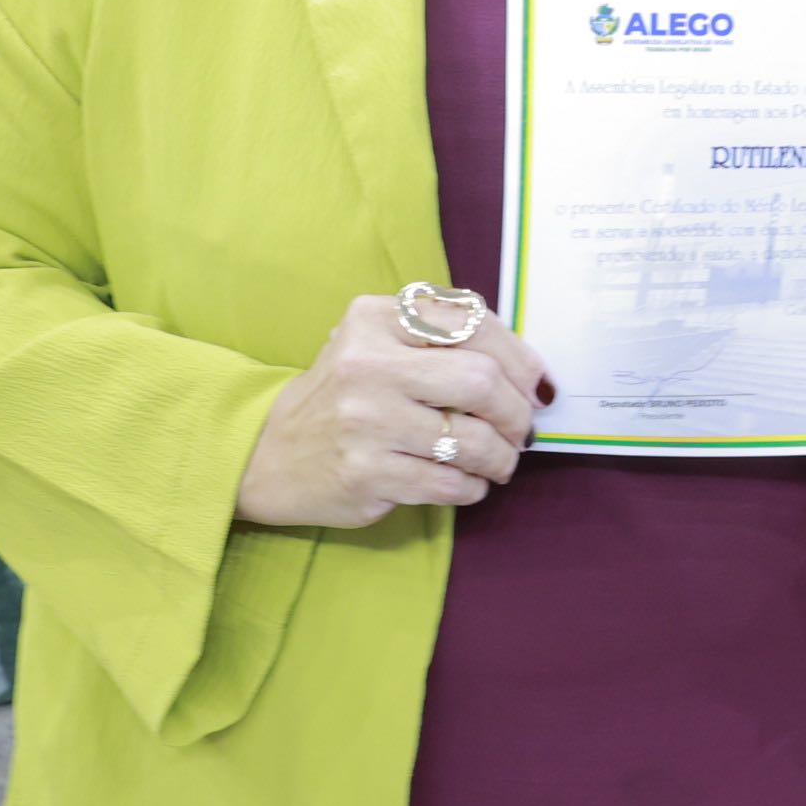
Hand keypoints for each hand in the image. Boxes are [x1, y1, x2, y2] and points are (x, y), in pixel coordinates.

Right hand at [237, 291, 549, 529]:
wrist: (270, 451)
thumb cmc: (347, 392)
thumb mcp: (380, 341)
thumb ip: (445, 338)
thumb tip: (532, 373)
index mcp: (376, 317)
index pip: (473, 324)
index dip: (520, 358)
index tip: (535, 384)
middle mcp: (367, 364)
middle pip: (481, 381)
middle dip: (517, 412)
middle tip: (523, 429)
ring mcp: (364, 422)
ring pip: (472, 440)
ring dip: (502, 457)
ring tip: (501, 460)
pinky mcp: (365, 474)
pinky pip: (449, 484)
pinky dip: (474, 487)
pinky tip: (469, 482)